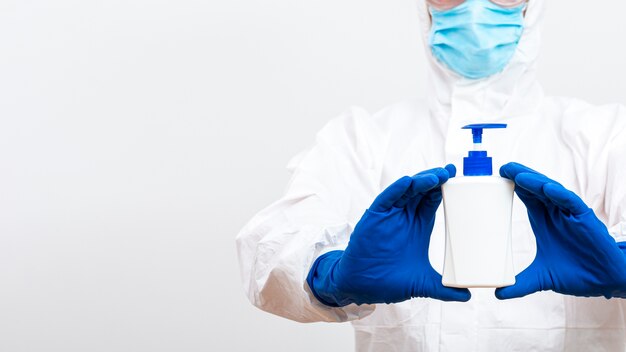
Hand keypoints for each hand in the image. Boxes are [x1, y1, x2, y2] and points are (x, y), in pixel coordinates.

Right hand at [306, 165, 470, 306]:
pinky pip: (386, 199)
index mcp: (418, 226)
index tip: (461, 180)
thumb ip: (444, 288)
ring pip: (407, 190)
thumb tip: (467, 296)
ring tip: (437, 175)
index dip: (446, 189)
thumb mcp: (422, 284)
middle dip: (436, 179)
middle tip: (451, 171)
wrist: (362, 287)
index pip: (433, 200)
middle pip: (422, 190)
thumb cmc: (388, 281)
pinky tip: (408, 182)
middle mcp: (404, 216)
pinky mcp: (374, 217)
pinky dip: (397, 189)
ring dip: (421, 180)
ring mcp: (389, 215)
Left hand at [495, 162, 625, 299]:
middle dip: (519, 176)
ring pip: (551, 191)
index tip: (494, 177)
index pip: (525, 196)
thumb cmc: (577, 273)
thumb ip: (520, 284)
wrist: (605, 281)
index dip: (511, 185)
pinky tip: (547, 188)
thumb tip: (497, 293)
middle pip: (535, 188)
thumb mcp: (542, 277)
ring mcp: (569, 214)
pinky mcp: (585, 219)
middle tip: (502, 167)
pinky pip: (571, 202)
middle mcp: (555, 213)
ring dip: (535, 181)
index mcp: (544, 220)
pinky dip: (559, 194)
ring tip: (518, 174)